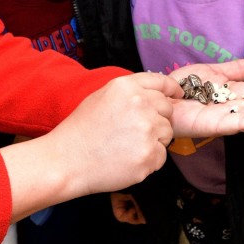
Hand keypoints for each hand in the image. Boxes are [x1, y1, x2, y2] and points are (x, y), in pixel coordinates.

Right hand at [0, 73, 179, 219]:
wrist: (66, 161)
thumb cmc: (81, 131)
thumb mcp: (102, 97)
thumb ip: (131, 92)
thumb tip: (156, 94)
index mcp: (127, 87)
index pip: (163, 82)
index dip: (173, 90)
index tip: (177, 96)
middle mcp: (141, 104)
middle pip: (168, 110)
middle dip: (158, 120)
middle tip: (134, 133)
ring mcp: (147, 131)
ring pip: (167, 134)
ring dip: (154, 141)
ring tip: (127, 147)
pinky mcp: (149, 155)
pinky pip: (161, 156)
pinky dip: (149, 161)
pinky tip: (127, 160)